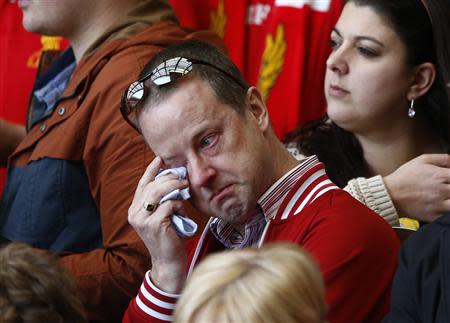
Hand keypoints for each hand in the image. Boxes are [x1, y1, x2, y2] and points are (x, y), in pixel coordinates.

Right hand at [128, 156, 188, 292]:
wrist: (168, 261)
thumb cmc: (169, 237)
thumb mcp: (162, 215)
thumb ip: (162, 200)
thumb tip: (174, 180)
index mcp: (135, 209)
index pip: (142, 184)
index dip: (151, 170)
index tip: (159, 159)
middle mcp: (134, 213)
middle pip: (151, 186)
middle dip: (168, 177)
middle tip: (182, 176)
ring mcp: (142, 220)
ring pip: (158, 193)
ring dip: (174, 186)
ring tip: (185, 185)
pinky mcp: (154, 225)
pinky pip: (168, 206)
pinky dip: (177, 205)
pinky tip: (181, 210)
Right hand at [384, 154, 449, 221]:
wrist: (389, 195)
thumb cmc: (403, 177)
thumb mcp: (421, 160)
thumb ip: (442, 158)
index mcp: (440, 176)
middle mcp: (441, 190)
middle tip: (446, 188)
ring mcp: (438, 205)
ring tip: (446, 197)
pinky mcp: (434, 216)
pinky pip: (448, 216)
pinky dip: (447, 212)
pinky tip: (442, 206)